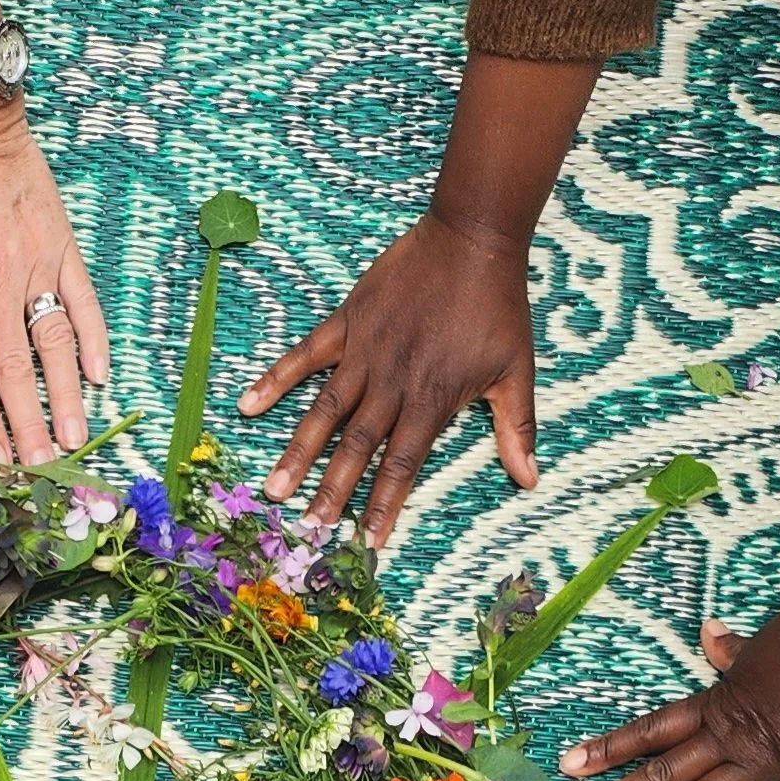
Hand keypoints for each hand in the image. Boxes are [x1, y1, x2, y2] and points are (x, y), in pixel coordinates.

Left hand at [0, 68, 106, 467]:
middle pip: (18, 370)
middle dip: (31, 426)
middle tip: (45, 470)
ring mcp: (36, 263)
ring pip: (56, 342)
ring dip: (68, 395)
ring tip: (77, 438)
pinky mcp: (61, 243)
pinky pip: (83, 298)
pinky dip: (94, 338)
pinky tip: (101, 375)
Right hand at [238, 210, 536, 543]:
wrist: (473, 238)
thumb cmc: (498, 306)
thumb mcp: (516, 371)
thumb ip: (517, 429)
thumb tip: (530, 480)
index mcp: (431, 400)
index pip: (402, 466)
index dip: (383, 506)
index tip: (367, 542)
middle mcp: (392, 383)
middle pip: (356, 448)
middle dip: (332, 492)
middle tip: (308, 528)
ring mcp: (365, 352)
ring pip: (325, 412)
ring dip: (299, 452)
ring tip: (276, 488)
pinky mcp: (348, 322)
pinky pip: (305, 355)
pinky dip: (276, 379)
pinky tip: (248, 404)